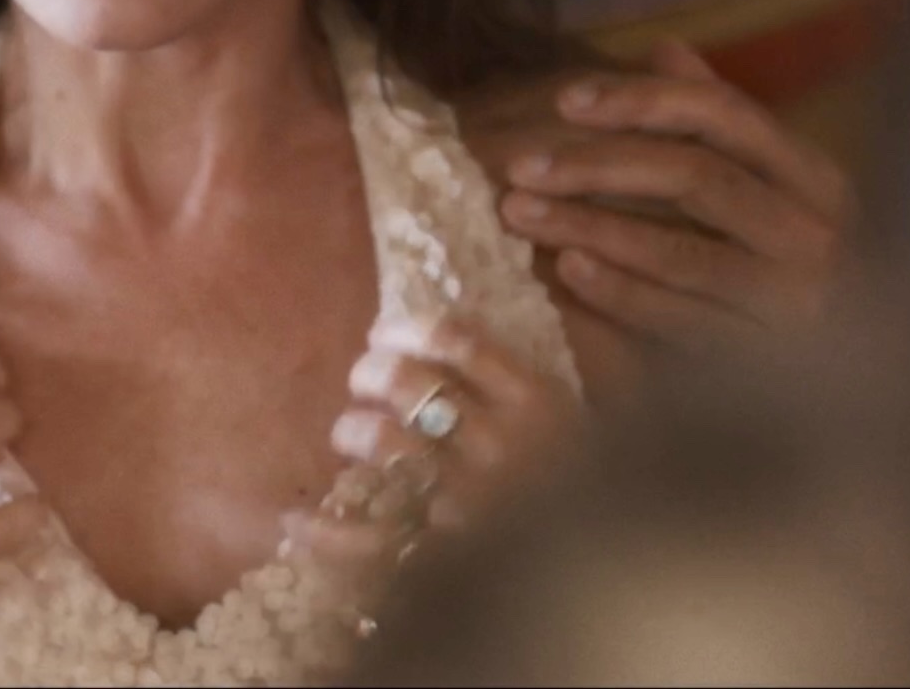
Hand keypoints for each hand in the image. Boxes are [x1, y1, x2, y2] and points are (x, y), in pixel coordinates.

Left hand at [289, 316, 578, 593]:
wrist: (612, 580)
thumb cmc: (599, 493)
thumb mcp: (583, 427)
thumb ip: (529, 387)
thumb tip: (457, 344)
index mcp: (537, 405)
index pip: (457, 340)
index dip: (407, 329)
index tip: (386, 333)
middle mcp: (498, 445)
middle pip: (409, 384)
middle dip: (372, 373)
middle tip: (364, 379)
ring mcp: (467, 502)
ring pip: (384, 445)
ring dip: (355, 432)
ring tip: (351, 435)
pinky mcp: (442, 558)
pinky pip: (367, 540)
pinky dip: (324, 533)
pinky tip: (297, 523)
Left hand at [461, 41, 854, 350]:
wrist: (864, 388)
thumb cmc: (795, 269)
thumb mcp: (774, 192)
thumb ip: (720, 125)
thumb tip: (665, 48)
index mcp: (818, 179)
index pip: (725, 115)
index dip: (643, 100)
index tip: (564, 99)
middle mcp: (818, 235)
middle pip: (698, 178)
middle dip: (600, 165)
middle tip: (519, 164)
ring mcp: (800, 303)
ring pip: (683, 252)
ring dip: (593, 227)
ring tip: (519, 212)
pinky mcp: (771, 364)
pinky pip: (684, 321)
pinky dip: (622, 294)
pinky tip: (566, 271)